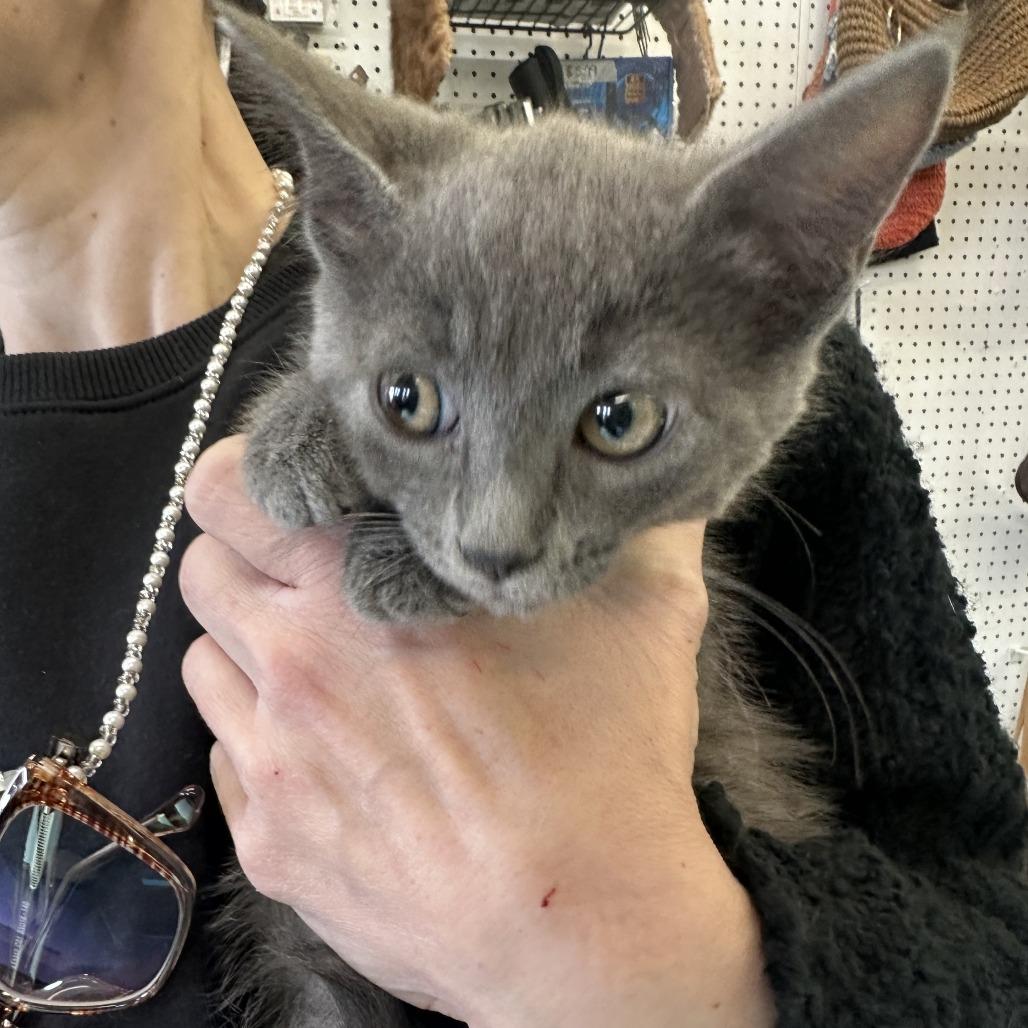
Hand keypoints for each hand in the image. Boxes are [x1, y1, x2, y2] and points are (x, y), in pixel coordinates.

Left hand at [180, 435, 774, 1027]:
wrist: (580, 925)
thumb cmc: (606, 760)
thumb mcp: (645, 610)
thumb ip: (643, 522)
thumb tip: (652, 483)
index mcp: (354, 582)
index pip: (226, 489)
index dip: (251, 479)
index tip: (290, 494)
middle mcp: (291, 660)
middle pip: (203, 571)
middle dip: (247, 561)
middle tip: (312, 579)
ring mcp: (270, 758)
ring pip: (206, 663)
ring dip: (250, 651)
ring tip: (324, 671)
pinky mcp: (270, 842)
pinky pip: (227, 757)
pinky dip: (262, 740)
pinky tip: (331, 755)